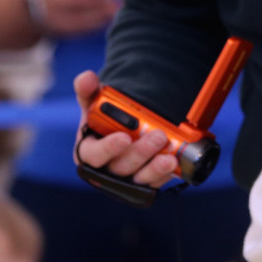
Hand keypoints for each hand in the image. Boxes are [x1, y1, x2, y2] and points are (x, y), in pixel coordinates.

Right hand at [71, 71, 177, 186]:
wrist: (123, 128)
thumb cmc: (103, 120)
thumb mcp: (93, 103)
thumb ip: (88, 90)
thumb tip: (86, 78)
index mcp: (89, 151)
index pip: (94, 155)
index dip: (108, 148)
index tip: (124, 137)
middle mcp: (106, 170)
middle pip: (121, 168)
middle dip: (140, 153)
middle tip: (158, 136)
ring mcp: (126, 179)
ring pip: (139, 179)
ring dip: (155, 169)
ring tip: (170, 157)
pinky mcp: (144, 183)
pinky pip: (155, 183)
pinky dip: (165, 174)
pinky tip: (175, 163)